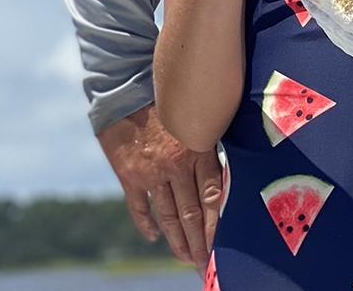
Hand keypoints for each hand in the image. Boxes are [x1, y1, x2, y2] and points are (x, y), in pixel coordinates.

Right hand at [97, 103, 222, 273]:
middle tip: (206, 265)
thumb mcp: (199, 115)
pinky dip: (147, 224)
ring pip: (169, 216)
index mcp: (198, 149)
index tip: (222, 246)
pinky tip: (155, 236)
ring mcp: (151, 173)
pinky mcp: (129, 175)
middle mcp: (176, 166)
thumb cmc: (172, 96)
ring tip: (187, 258)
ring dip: (178, 241)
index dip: (216, 225)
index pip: (212, 197)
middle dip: (200, 243)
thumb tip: (225, 170)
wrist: (128, 87)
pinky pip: (140, 208)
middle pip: (191, 214)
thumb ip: (209, 143)